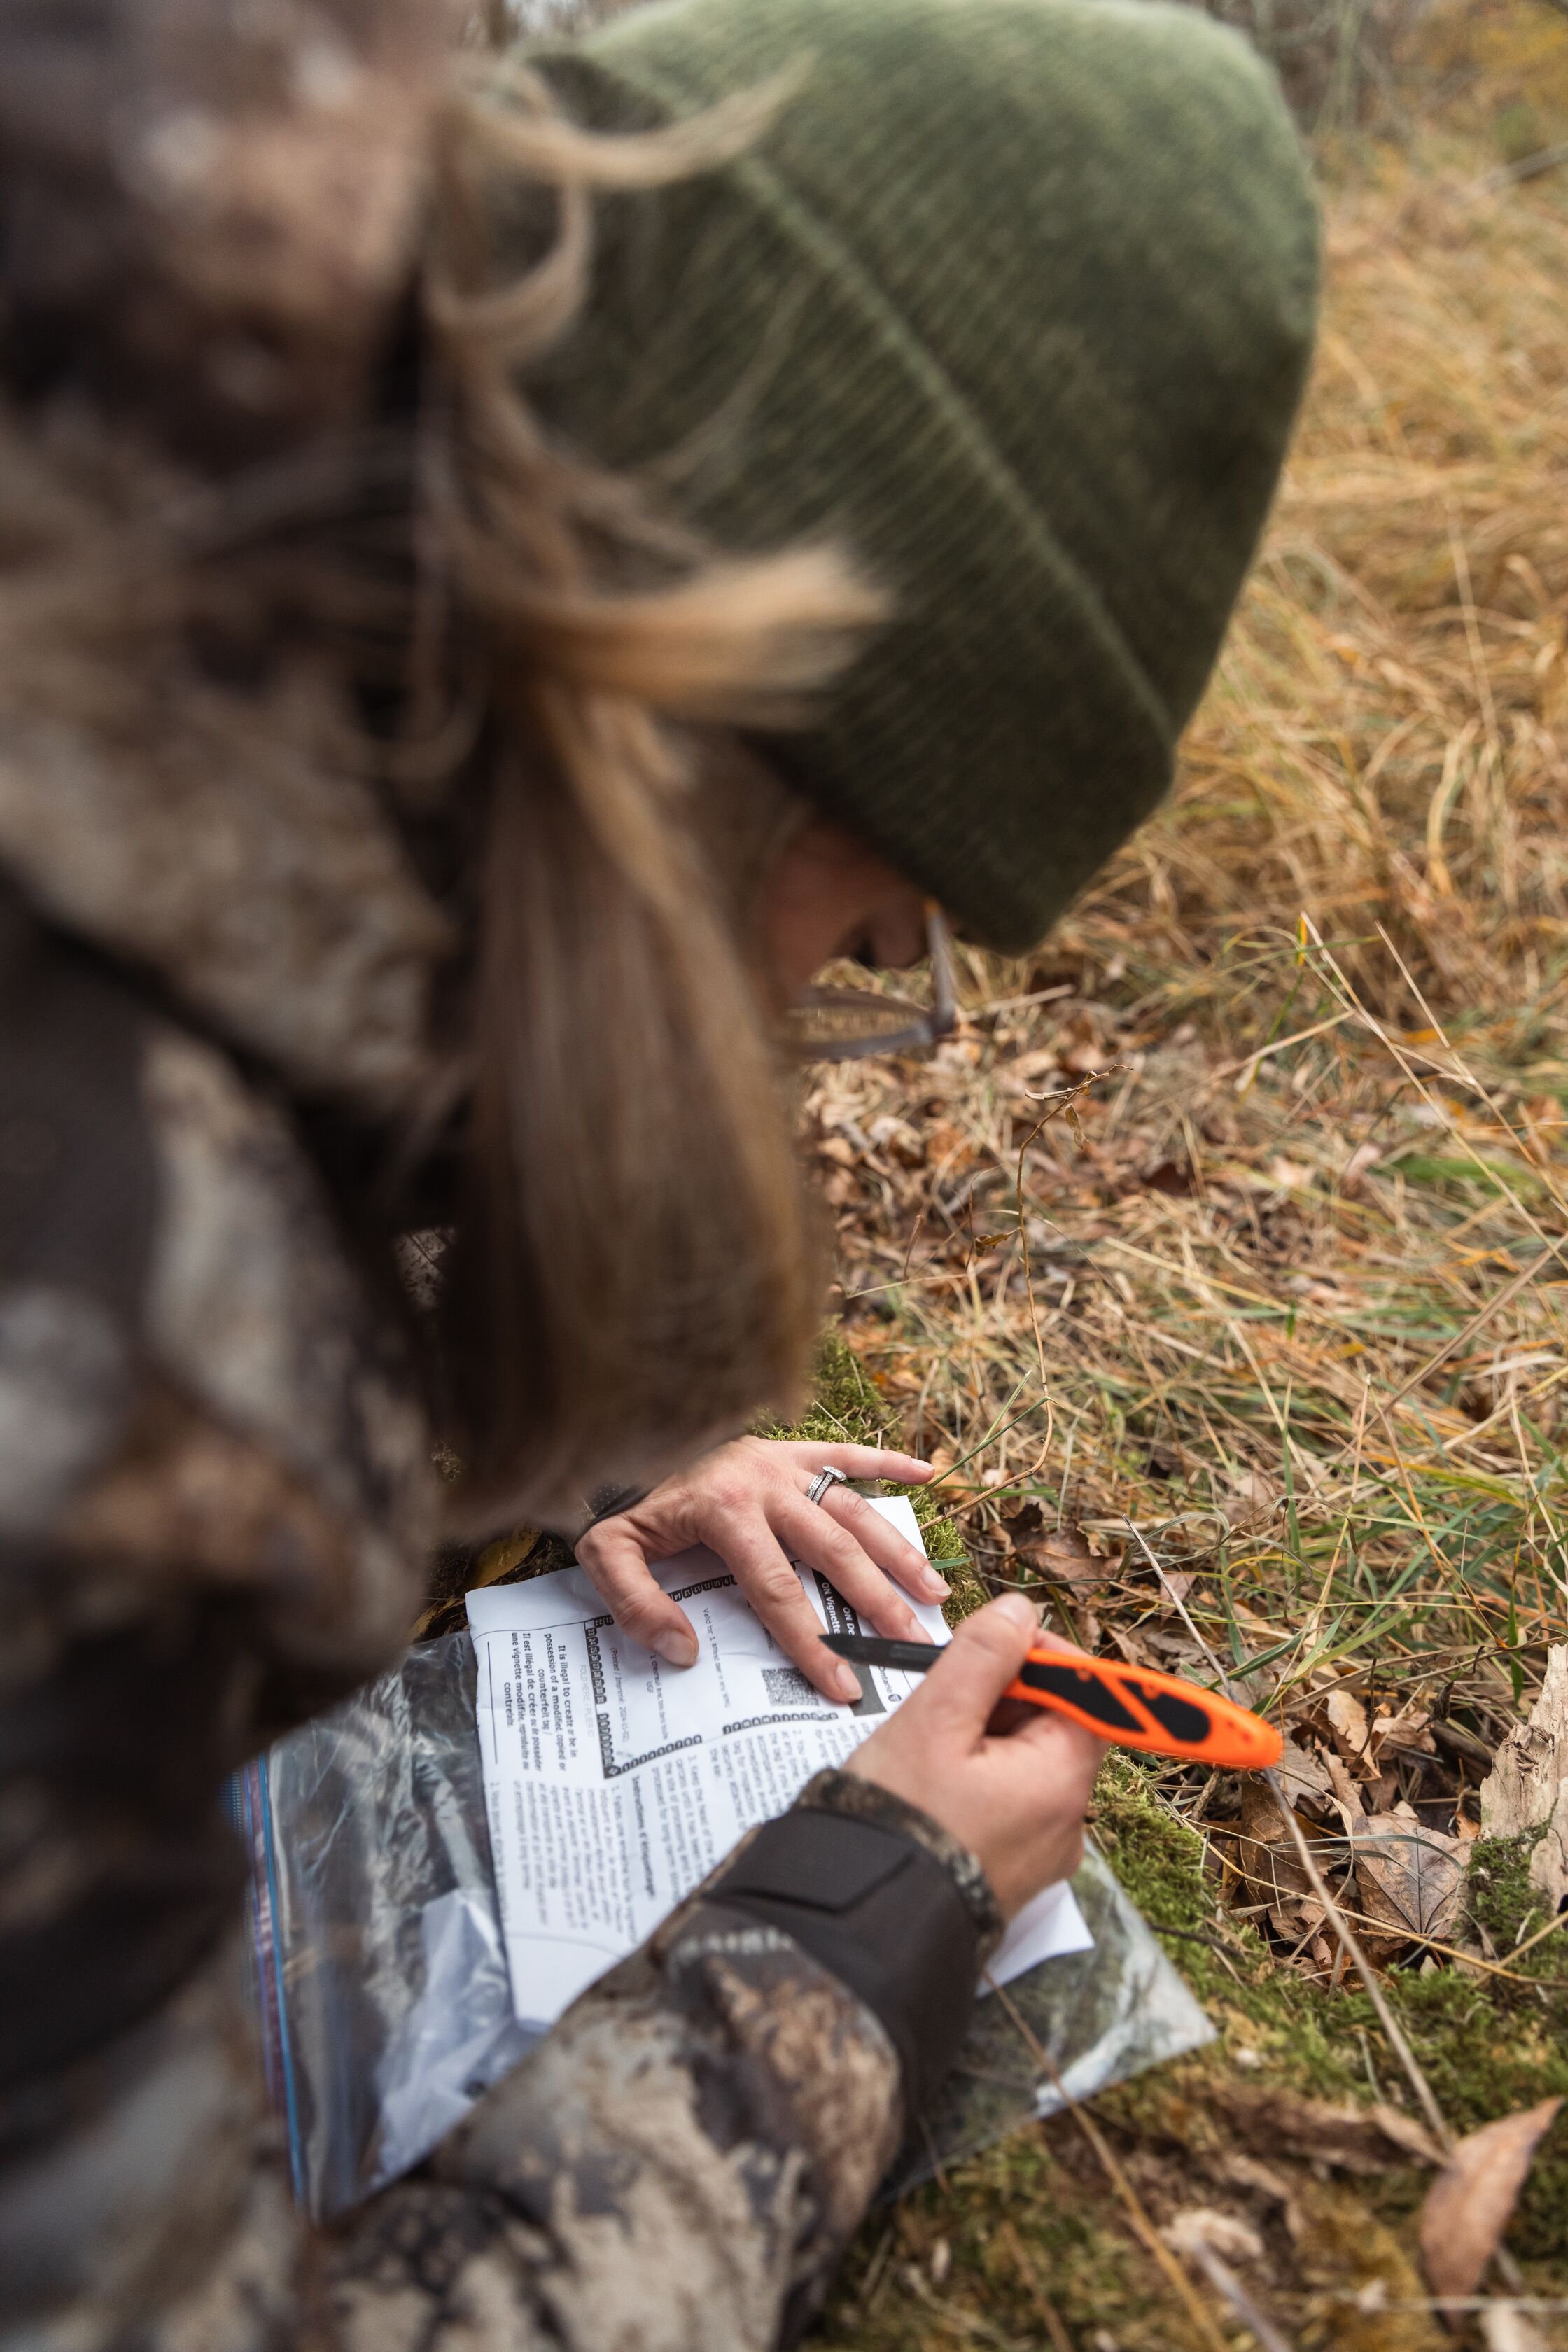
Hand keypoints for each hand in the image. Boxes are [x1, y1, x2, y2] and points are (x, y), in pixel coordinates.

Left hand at [574, 1436, 946, 1700]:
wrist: (613, 1433)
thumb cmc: (615, 1500)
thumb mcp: (606, 1554)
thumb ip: (636, 1603)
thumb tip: (684, 1650)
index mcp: (724, 1510)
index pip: (777, 1590)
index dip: (812, 1641)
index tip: (843, 1683)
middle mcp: (763, 1481)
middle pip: (833, 1551)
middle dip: (877, 1602)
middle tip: (912, 1644)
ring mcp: (782, 1460)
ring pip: (854, 1508)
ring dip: (897, 1550)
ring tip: (934, 1592)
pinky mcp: (789, 1445)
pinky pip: (846, 1451)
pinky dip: (888, 1460)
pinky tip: (927, 1475)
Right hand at [845, 1594, 1104, 1919]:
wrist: (863, 1923)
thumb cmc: (898, 1822)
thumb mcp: (934, 1720)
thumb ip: (981, 1656)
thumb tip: (1019, 1611)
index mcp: (1061, 1781)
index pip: (1084, 1693)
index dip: (1039, 1658)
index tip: (990, 1646)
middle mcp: (1066, 1823)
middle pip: (1053, 1728)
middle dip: (1002, 1698)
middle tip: (941, 1698)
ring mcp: (1040, 1854)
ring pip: (1025, 1766)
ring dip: (983, 1739)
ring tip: (925, 1747)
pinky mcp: (1010, 1873)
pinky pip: (1007, 1806)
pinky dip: (976, 1782)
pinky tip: (929, 1783)